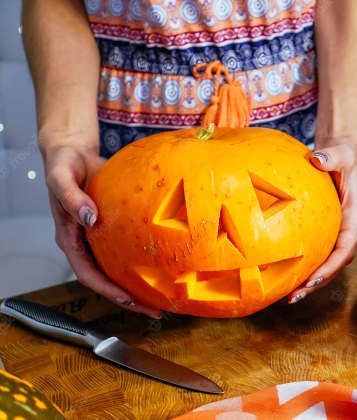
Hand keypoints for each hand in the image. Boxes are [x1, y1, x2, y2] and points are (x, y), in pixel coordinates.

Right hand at [43, 144, 161, 318]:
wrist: (72, 153)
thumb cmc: (64, 165)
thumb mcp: (61, 179)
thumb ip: (72, 199)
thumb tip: (89, 218)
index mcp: (70, 239)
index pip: (88, 274)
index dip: (108, 290)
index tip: (129, 301)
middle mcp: (84, 244)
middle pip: (106, 280)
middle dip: (129, 299)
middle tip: (156, 311)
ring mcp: (98, 239)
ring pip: (118, 269)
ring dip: (138, 286)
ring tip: (163, 298)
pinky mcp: (111, 230)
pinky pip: (127, 250)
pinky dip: (142, 262)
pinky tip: (163, 265)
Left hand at [288, 140, 356, 302]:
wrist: (339, 155)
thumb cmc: (341, 155)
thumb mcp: (340, 153)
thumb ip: (331, 156)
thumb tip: (318, 158)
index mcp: (353, 218)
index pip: (345, 248)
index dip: (331, 266)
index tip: (313, 278)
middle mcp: (346, 230)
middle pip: (335, 264)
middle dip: (317, 282)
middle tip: (295, 295)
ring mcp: (335, 233)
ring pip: (326, 264)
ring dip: (310, 282)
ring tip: (289, 296)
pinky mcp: (324, 232)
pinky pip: (315, 254)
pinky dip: (304, 267)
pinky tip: (284, 276)